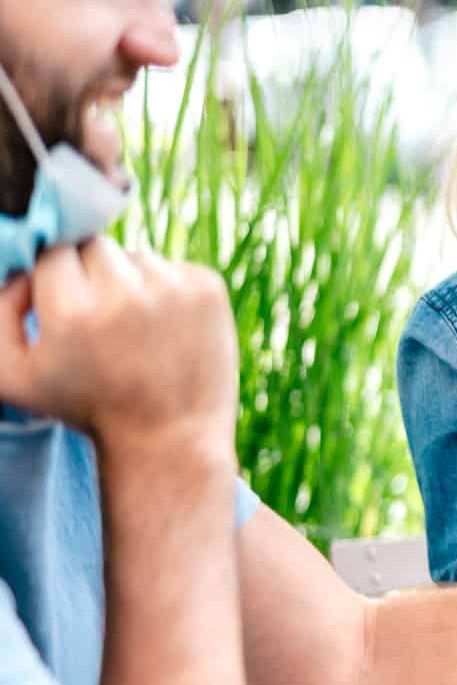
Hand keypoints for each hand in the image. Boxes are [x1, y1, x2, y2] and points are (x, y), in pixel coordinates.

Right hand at [0, 239, 235, 451]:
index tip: (67, 308)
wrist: (170, 437)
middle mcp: (126, 292)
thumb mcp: (14, 377)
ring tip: (135, 331)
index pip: (53, 252)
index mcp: (73, 312)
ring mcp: (174, 287)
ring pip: (136, 256)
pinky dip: (168, 289)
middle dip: (90, 275)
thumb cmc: (88, 408)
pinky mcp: (208, 288)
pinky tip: (166, 331)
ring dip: (130, 281)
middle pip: (94, 246)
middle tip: (101, 321)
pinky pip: (174, 267)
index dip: (56, 279)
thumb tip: (20, 272)